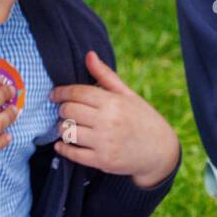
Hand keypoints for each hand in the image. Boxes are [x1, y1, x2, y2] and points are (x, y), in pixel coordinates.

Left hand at [49, 50, 180, 187]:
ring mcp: (105, 142)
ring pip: (67, 131)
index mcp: (114, 102)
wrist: (160, 151)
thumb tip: (88, 55)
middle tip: (64, 111)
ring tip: (67, 125)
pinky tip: (62, 143)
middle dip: (62, 109)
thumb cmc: (142, 118)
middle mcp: (109, 122)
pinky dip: (62, 147)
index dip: (61, 92)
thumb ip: (105, 76)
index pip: (77, 93)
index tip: (55, 94)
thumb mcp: (127, 95)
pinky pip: (72, 153)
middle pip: (68, 111)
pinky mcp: (103, 161)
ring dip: (61, 128)